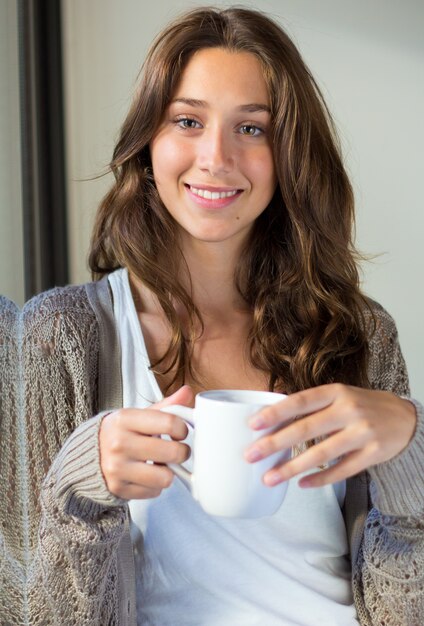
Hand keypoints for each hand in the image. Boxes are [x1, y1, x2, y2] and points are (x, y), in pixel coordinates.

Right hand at [99, 385, 193, 498]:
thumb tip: (187, 392)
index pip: (170, 423)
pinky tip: (147, 475)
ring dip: (168, 471)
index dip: (183, 429)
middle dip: (181, 452)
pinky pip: (154, 491)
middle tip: (177, 450)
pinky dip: (155, 485)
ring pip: (166, 477)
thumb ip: (166, 406)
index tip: (180, 431)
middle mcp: (119, 443)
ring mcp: (117, 468)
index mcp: (125, 419)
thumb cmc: (120, 433)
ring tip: (160, 464)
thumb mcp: (138, 415)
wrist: (87, 455)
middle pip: (173, 452)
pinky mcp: (119, 489)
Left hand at [244, 384, 416, 487]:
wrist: (406, 418)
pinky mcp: (373, 454)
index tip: (253, 424)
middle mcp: (349, 410)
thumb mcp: (339, 395)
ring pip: (321, 454)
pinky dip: (320, 480)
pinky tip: (301, 484)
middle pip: (306, 429)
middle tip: (251, 455)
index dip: (275, 413)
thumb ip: (312, 404)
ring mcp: (362, 433)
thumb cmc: (363, 406)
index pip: (301, 402)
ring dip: (291, 468)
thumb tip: (273, 415)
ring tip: (270, 478)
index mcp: (336, 392)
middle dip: (275, 443)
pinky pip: (341, 471)